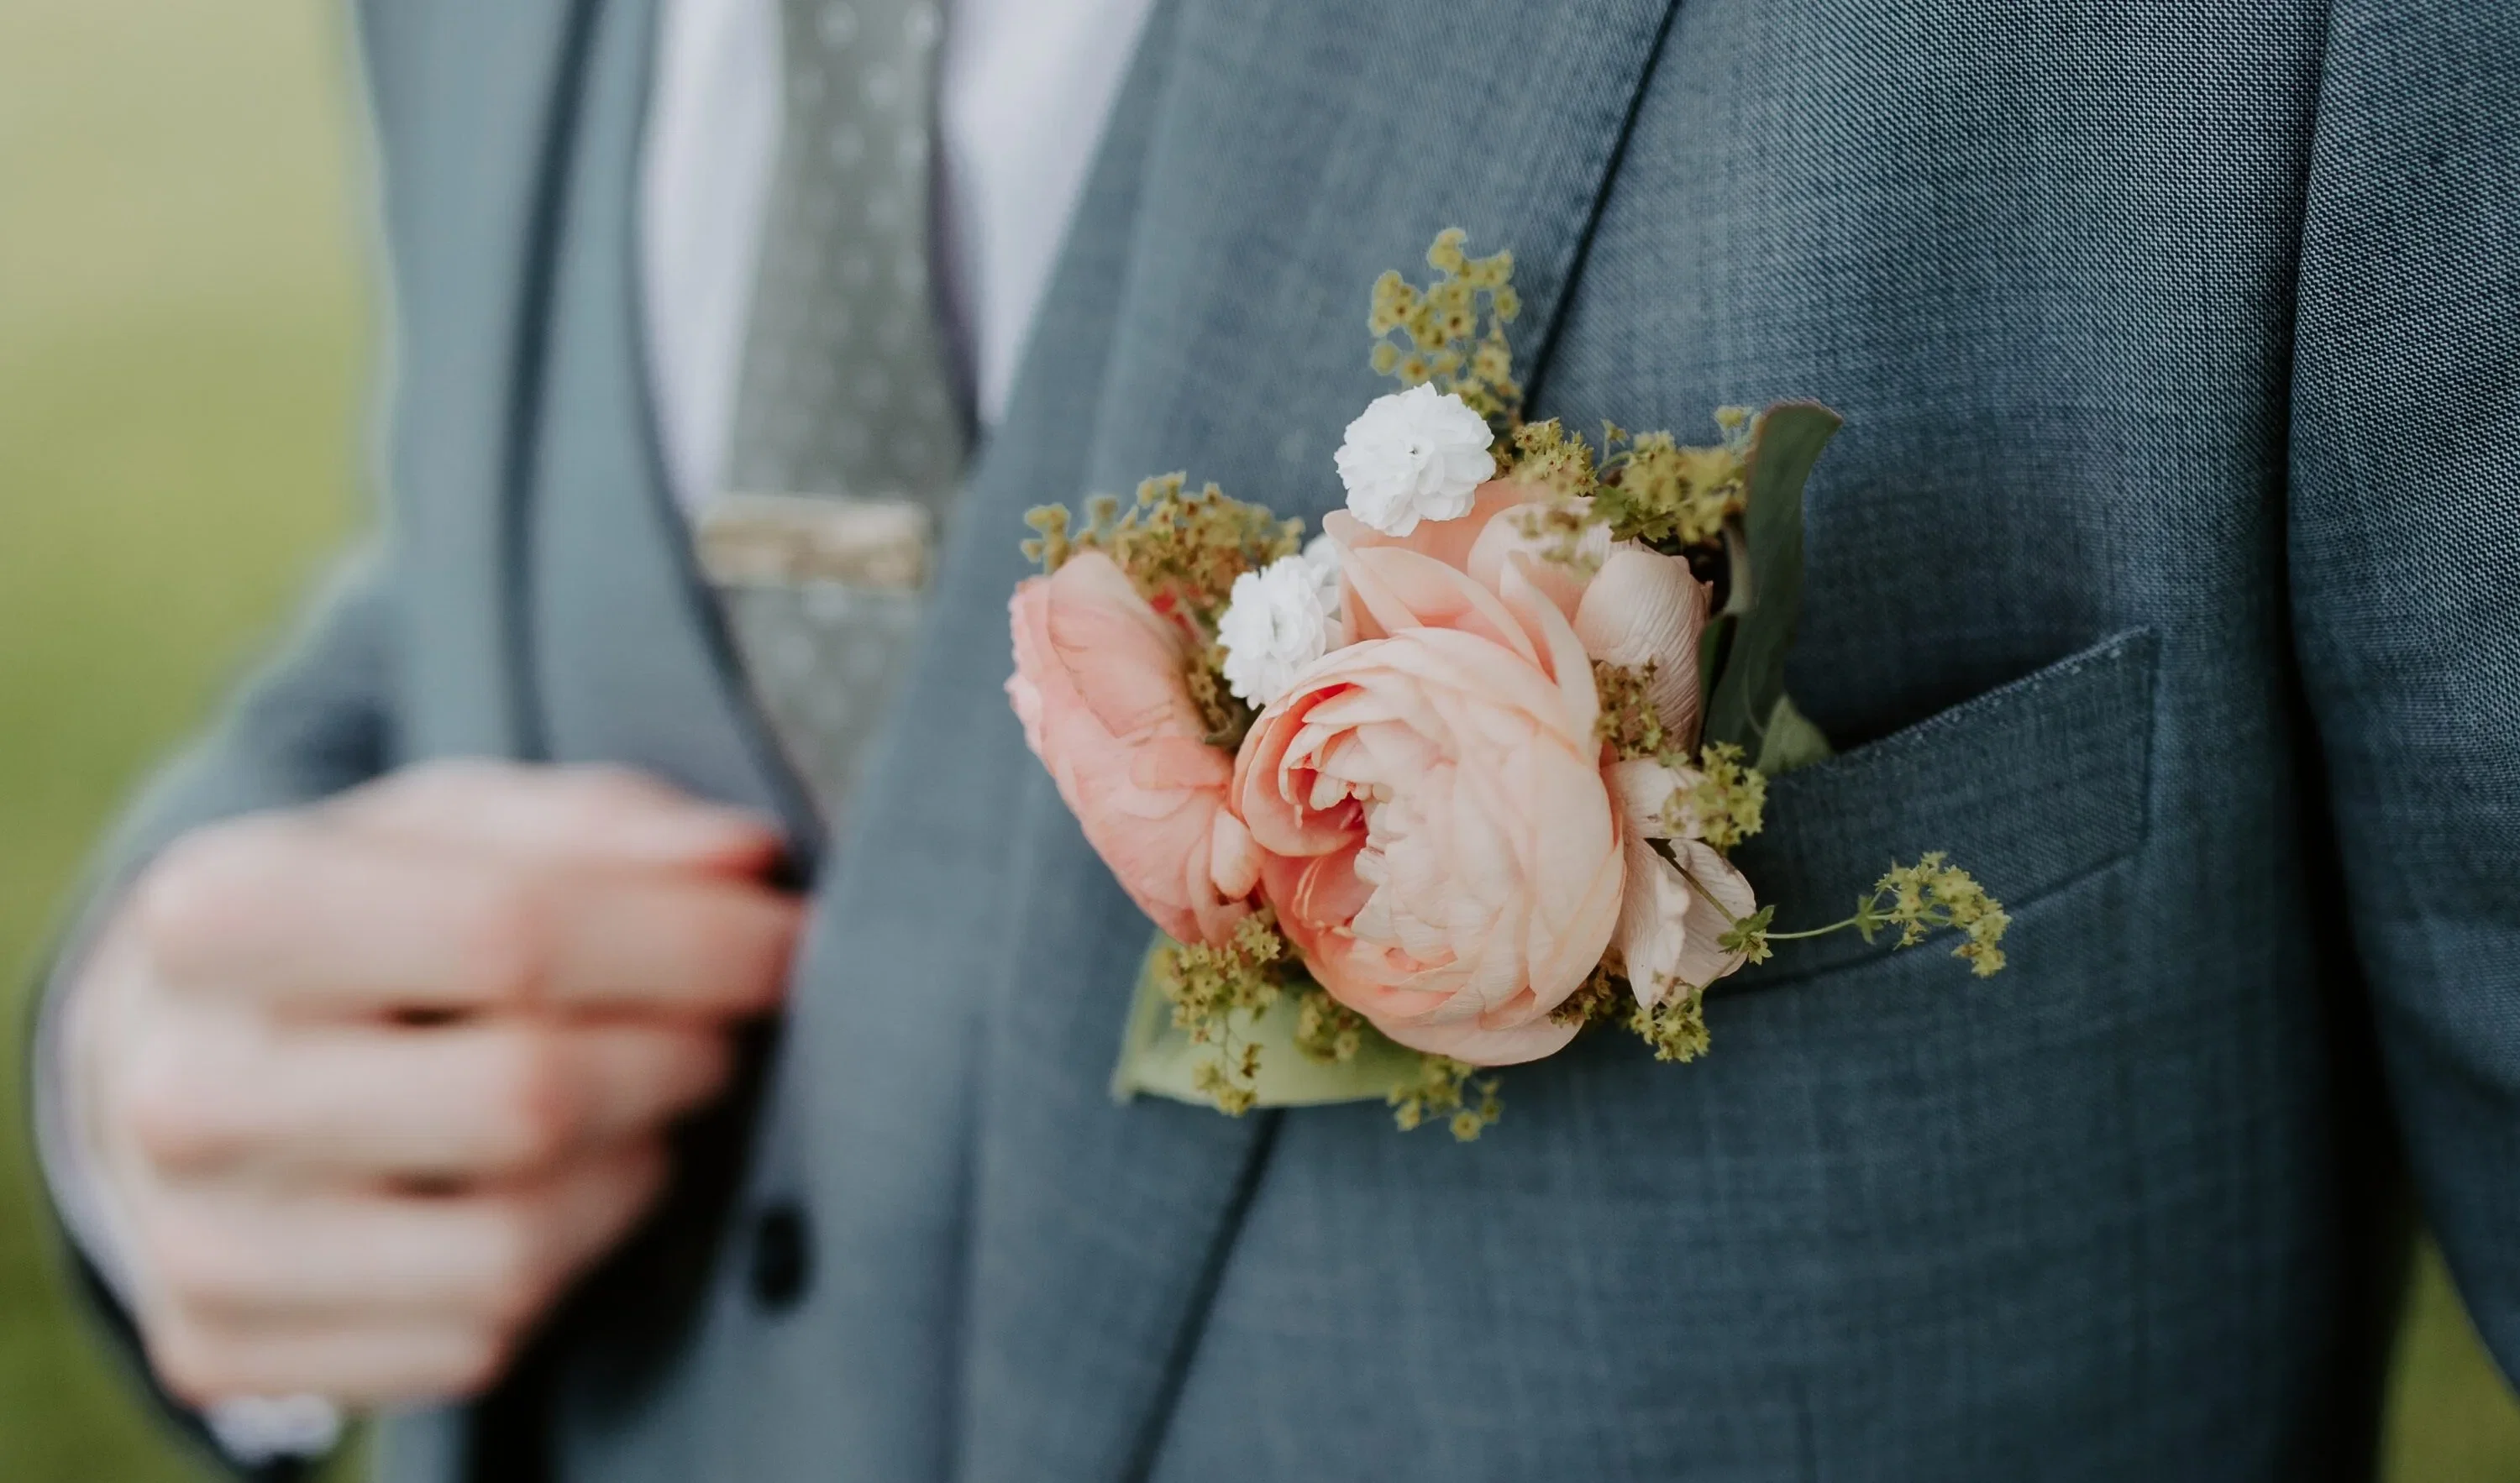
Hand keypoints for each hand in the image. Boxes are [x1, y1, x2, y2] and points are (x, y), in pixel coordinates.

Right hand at [63, 761, 801, 1407]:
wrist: (176, 1059)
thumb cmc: (360, 918)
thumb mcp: (453, 826)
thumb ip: (600, 827)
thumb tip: (744, 859)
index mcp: (218, 913)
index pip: (511, 934)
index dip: (689, 940)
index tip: (785, 936)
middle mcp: (182, 1090)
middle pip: (528, 1097)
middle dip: (676, 1054)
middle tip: (722, 1026)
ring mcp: (199, 1242)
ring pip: (518, 1241)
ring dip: (636, 1164)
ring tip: (646, 1099)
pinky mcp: (230, 1352)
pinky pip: (481, 1335)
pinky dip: (568, 1259)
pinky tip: (563, 1187)